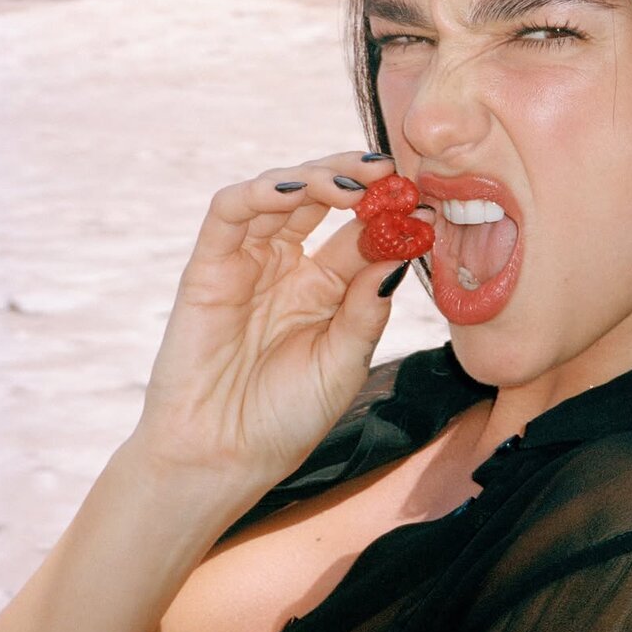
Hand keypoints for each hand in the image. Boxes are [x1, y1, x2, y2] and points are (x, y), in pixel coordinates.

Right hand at [128, 151, 402, 508]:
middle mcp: (287, 264)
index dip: (390, 211)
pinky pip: (228, 212)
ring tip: (352, 187)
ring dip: (315, 177)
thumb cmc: (286, 417)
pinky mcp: (208, 265)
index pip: (360, 230)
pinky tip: (293, 191)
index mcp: (324, 286)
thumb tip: (406, 248)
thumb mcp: (344, 361)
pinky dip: (258, 191)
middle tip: (389, 173)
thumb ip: (367, 306)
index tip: (423, 200)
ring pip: (279, 193)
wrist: (222, 458)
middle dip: (355, 176)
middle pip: (321, 197)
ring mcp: (247, 260)